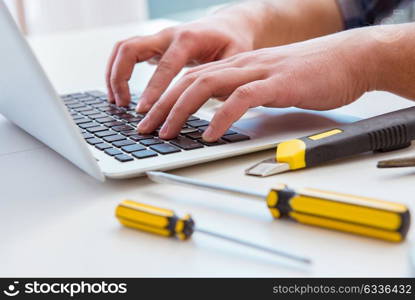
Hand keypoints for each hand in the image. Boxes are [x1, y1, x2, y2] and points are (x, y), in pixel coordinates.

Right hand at [106, 14, 255, 108]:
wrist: (228, 25)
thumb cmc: (233, 41)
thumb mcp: (236, 57)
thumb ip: (224, 77)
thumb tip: (215, 103)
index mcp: (188, 39)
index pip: (165, 66)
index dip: (152, 89)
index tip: (143, 110)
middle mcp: (168, 35)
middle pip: (131, 49)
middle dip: (120, 78)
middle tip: (122, 106)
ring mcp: (158, 38)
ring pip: (123, 49)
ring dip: (113, 75)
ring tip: (117, 102)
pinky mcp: (154, 45)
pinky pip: (126, 53)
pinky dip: (117, 71)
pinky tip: (121, 93)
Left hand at [137, 28, 377, 140]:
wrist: (349, 59)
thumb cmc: (309, 74)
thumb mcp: (265, 83)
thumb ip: (242, 93)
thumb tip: (221, 112)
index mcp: (236, 66)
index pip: (189, 79)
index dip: (164, 98)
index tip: (150, 119)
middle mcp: (241, 66)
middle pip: (188, 81)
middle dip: (161, 106)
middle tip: (145, 129)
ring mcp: (258, 72)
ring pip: (207, 86)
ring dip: (182, 111)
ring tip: (168, 133)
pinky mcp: (278, 84)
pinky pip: (242, 99)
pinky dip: (222, 117)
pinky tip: (210, 133)